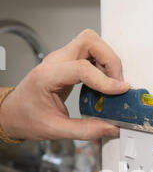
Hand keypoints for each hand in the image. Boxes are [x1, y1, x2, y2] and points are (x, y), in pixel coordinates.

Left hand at [0, 29, 129, 140]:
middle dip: (109, 59)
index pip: (81, 68)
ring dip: (108, 60)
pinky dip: (103, 65)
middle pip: (89, 41)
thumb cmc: (27, 118)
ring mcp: (61, 59)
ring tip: (113, 84)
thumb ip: (85, 130)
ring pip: (91, 43)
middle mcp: (55, 61)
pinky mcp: (68, 63)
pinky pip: (90, 54)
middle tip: (117, 83)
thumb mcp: (55, 130)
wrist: (13, 113)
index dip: (104, 79)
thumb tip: (111, 128)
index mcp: (47, 76)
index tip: (120, 90)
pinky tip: (104, 84)